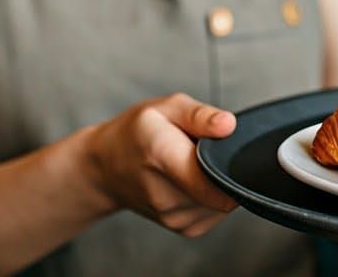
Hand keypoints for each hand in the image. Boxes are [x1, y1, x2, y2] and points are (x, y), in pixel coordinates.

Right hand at [82, 92, 238, 237]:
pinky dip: (212, 195)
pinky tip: (192, 181)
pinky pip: (217, 211)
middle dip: (223, 168)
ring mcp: (175, 219)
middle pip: (222, 189)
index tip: (228, 150)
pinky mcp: (186, 229)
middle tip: (200, 150)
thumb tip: (229, 125)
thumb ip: (199, 115)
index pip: (211, 182)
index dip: (232, 167)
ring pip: (223, 202)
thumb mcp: (165, 108)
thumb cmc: (136, 133)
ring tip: (191, 165)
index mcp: (161, 157)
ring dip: (217, 183)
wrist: (105, 169)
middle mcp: (167, 197)